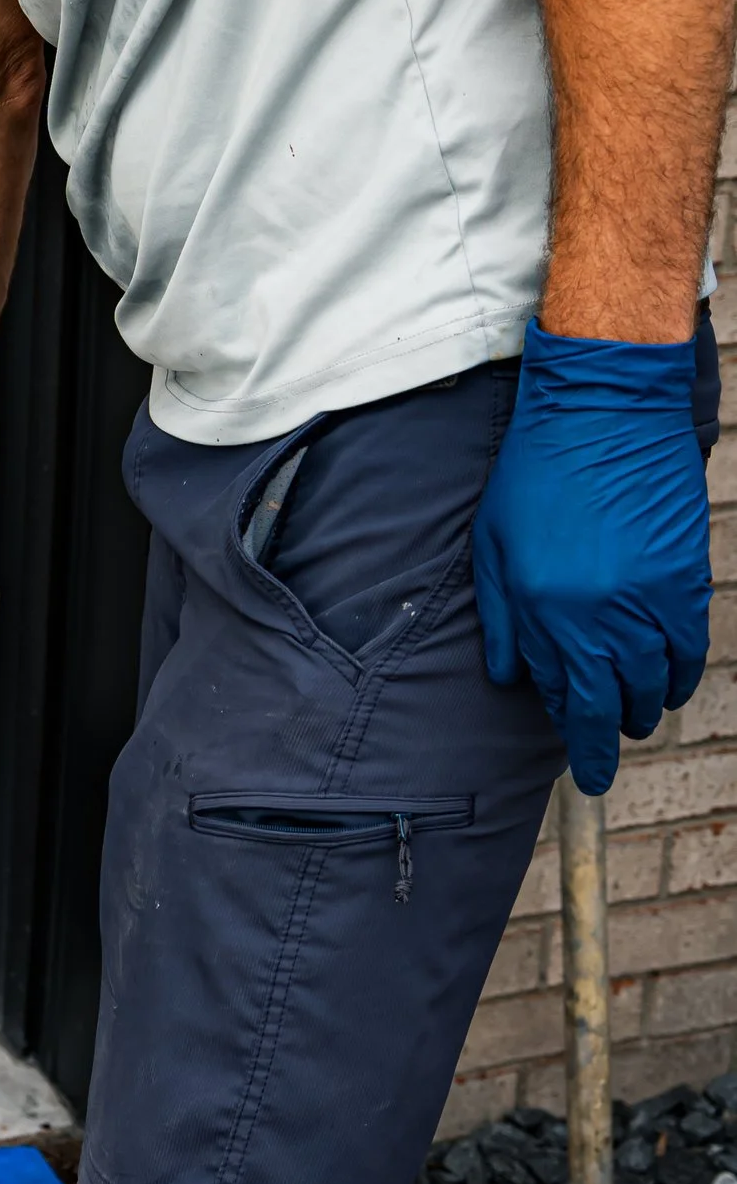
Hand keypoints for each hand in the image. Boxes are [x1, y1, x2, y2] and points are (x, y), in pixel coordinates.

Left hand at [476, 319, 712, 793]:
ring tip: (636, 714)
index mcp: (547, 612)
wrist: (603, 413)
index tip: (589, 770)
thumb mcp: (494, 546)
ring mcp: (649, 599)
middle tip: (608, 749)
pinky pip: (690, 648)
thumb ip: (503, 621)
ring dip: (646, 706)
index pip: (568, 702)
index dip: (582, 742)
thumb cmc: (536, 474)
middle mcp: (601, 616)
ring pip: (657, 682)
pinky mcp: (687, 578)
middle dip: (611, 734)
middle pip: (615, 701)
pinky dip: (680, 672)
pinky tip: (669, 680)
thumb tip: (512, 678)